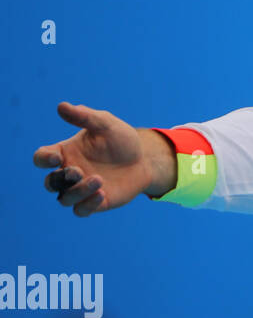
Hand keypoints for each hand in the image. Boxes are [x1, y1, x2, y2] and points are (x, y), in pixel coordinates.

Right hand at [32, 103, 155, 215]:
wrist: (144, 159)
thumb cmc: (121, 139)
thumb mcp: (105, 124)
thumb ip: (85, 117)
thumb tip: (62, 106)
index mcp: (65, 153)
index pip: (42, 158)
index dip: (43, 159)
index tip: (55, 157)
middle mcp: (69, 173)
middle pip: (51, 182)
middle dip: (61, 178)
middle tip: (78, 171)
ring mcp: (81, 189)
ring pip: (64, 198)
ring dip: (77, 192)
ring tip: (99, 179)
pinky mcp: (96, 202)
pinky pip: (81, 210)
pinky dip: (87, 205)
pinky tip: (102, 194)